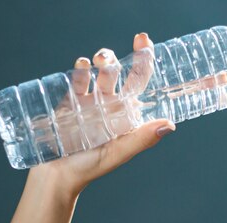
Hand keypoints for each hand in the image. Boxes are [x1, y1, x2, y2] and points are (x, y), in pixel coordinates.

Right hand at [34, 33, 175, 195]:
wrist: (56, 176)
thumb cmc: (90, 168)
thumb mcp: (118, 153)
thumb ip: (141, 139)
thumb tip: (169, 124)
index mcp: (126, 114)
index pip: (139, 81)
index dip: (144, 60)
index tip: (144, 42)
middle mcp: (110, 104)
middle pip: (119, 72)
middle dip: (118, 57)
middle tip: (111, 57)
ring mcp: (89, 101)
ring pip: (99, 71)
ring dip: (102, 60)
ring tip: (98, 61)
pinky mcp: (69, 101)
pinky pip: (77, 78)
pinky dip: (80, 69)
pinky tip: (81, 66)